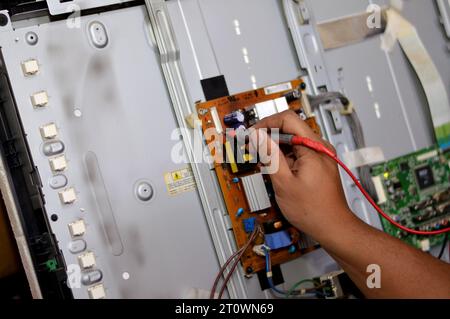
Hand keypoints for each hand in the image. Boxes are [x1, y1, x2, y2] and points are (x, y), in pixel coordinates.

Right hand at [252, 110, 355, 240]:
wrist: (332, 226)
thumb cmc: (313, 210)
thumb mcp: (284, 182)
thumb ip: (270, 155)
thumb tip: (258, 136)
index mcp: (313, 147)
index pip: (287, 119)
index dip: (266, 124)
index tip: (252, 134)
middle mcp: (319, 147)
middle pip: (289, 128)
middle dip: (269, 136)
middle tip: (253, 147)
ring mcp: (320, 154)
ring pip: (292, 140)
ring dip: (275, 148)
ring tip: (263, 161)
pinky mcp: (318, 163)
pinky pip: (298, 151)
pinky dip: (284, 156)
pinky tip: (275, 169)